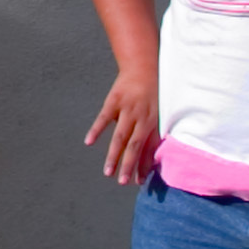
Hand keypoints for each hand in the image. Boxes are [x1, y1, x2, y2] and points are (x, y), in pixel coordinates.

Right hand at [84, 68, 160, 184]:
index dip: (143, 165)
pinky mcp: (114, 101)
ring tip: (108, 172)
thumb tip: (151, 154)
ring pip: (120, 137)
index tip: (139, 182)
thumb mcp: (159, 110)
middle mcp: (141, 117)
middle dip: (129, 165)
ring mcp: (127, 109)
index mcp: (154, 121)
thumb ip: (153, 131)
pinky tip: (89, 142)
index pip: (148, 148)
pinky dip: (96, 130)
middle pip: (134, 146)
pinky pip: (103, 117)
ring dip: (113, 156)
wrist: (143, 65)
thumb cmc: (153, 91)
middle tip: (123, 183)